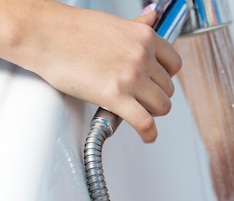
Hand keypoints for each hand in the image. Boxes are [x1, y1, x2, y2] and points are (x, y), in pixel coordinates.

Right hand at [5, 2, 181, 142]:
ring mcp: (130, 77)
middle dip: (156, 96)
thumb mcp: (114, 23)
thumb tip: (154, 16)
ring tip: (140, 112)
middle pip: (168, 88)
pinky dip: (149, 133)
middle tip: (142, 99)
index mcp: (144, 37)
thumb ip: (138, 26)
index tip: (158, 83)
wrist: (43, 34)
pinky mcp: (115, 97)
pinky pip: (144, 122)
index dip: (166, 77)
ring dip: (152, 113)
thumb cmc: (71, 29)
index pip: (174, 65)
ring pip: (161, 106)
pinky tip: (147, 136)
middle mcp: (142, 56)